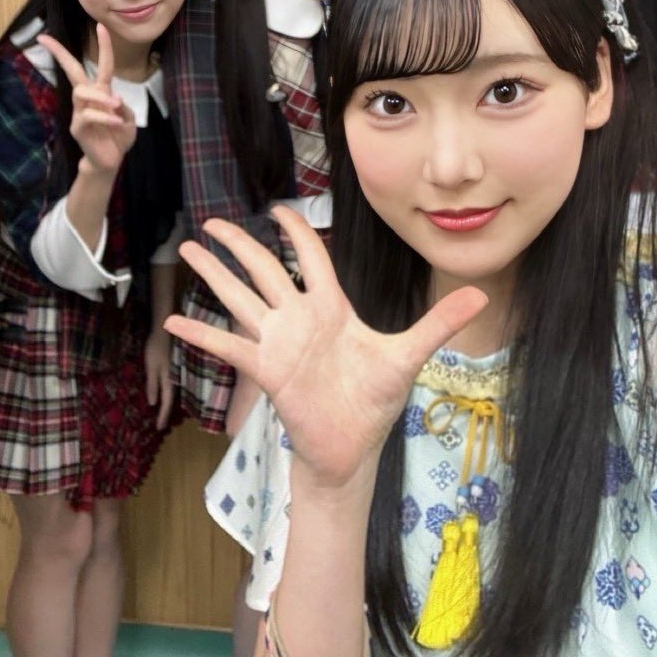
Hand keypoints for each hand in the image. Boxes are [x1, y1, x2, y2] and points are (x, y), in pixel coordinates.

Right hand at [36, 25, 134, 174]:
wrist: (110, 161)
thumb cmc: (117, 137)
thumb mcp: (127, 120)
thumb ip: (123, 108)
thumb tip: (114, 100)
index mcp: (101, 93)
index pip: (101, 66)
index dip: (103, 46)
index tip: (100, 26)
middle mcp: (88, 99)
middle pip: (72, 71)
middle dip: (60, 53)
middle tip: (46, 38)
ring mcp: (80, 112)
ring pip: (81, 92)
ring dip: (100, 96)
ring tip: (115, 105)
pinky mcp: (78, 128)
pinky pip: (89, 116)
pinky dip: (105, 117)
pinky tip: (117, 123)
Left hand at [144, 330, 175, 430]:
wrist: (167, 328)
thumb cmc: (156, 347)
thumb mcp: (151, 367)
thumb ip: (153, 384)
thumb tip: (152, 403)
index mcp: (169, 381)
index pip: (166, 403)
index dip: (162, 416)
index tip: (159, 429)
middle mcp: (176, 379)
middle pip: (173, 400)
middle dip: (167, 413)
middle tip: (162, 424)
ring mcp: (178, 373)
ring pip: (175, 393)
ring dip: (170, 404)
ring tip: (165, 413)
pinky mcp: (177, 367)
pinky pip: (174, 385)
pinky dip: (171, 393)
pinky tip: (168, 394)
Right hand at [164, 207, 486, 491]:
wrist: (352, 449)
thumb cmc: (374, 402)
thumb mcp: (408, 355)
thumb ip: (438, 323)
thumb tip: (482, 296)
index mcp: (332, 308)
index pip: (311, 257)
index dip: (296, 230)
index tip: (278, 207)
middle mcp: (299, 319)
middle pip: (264, 269)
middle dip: (239, 244)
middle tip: (211, 222)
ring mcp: (279, 343)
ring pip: (241, 298)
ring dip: (215, 274)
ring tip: (187, 250)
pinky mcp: (267, 370)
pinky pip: (230, 346)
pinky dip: (202, 334)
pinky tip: (174, 321)